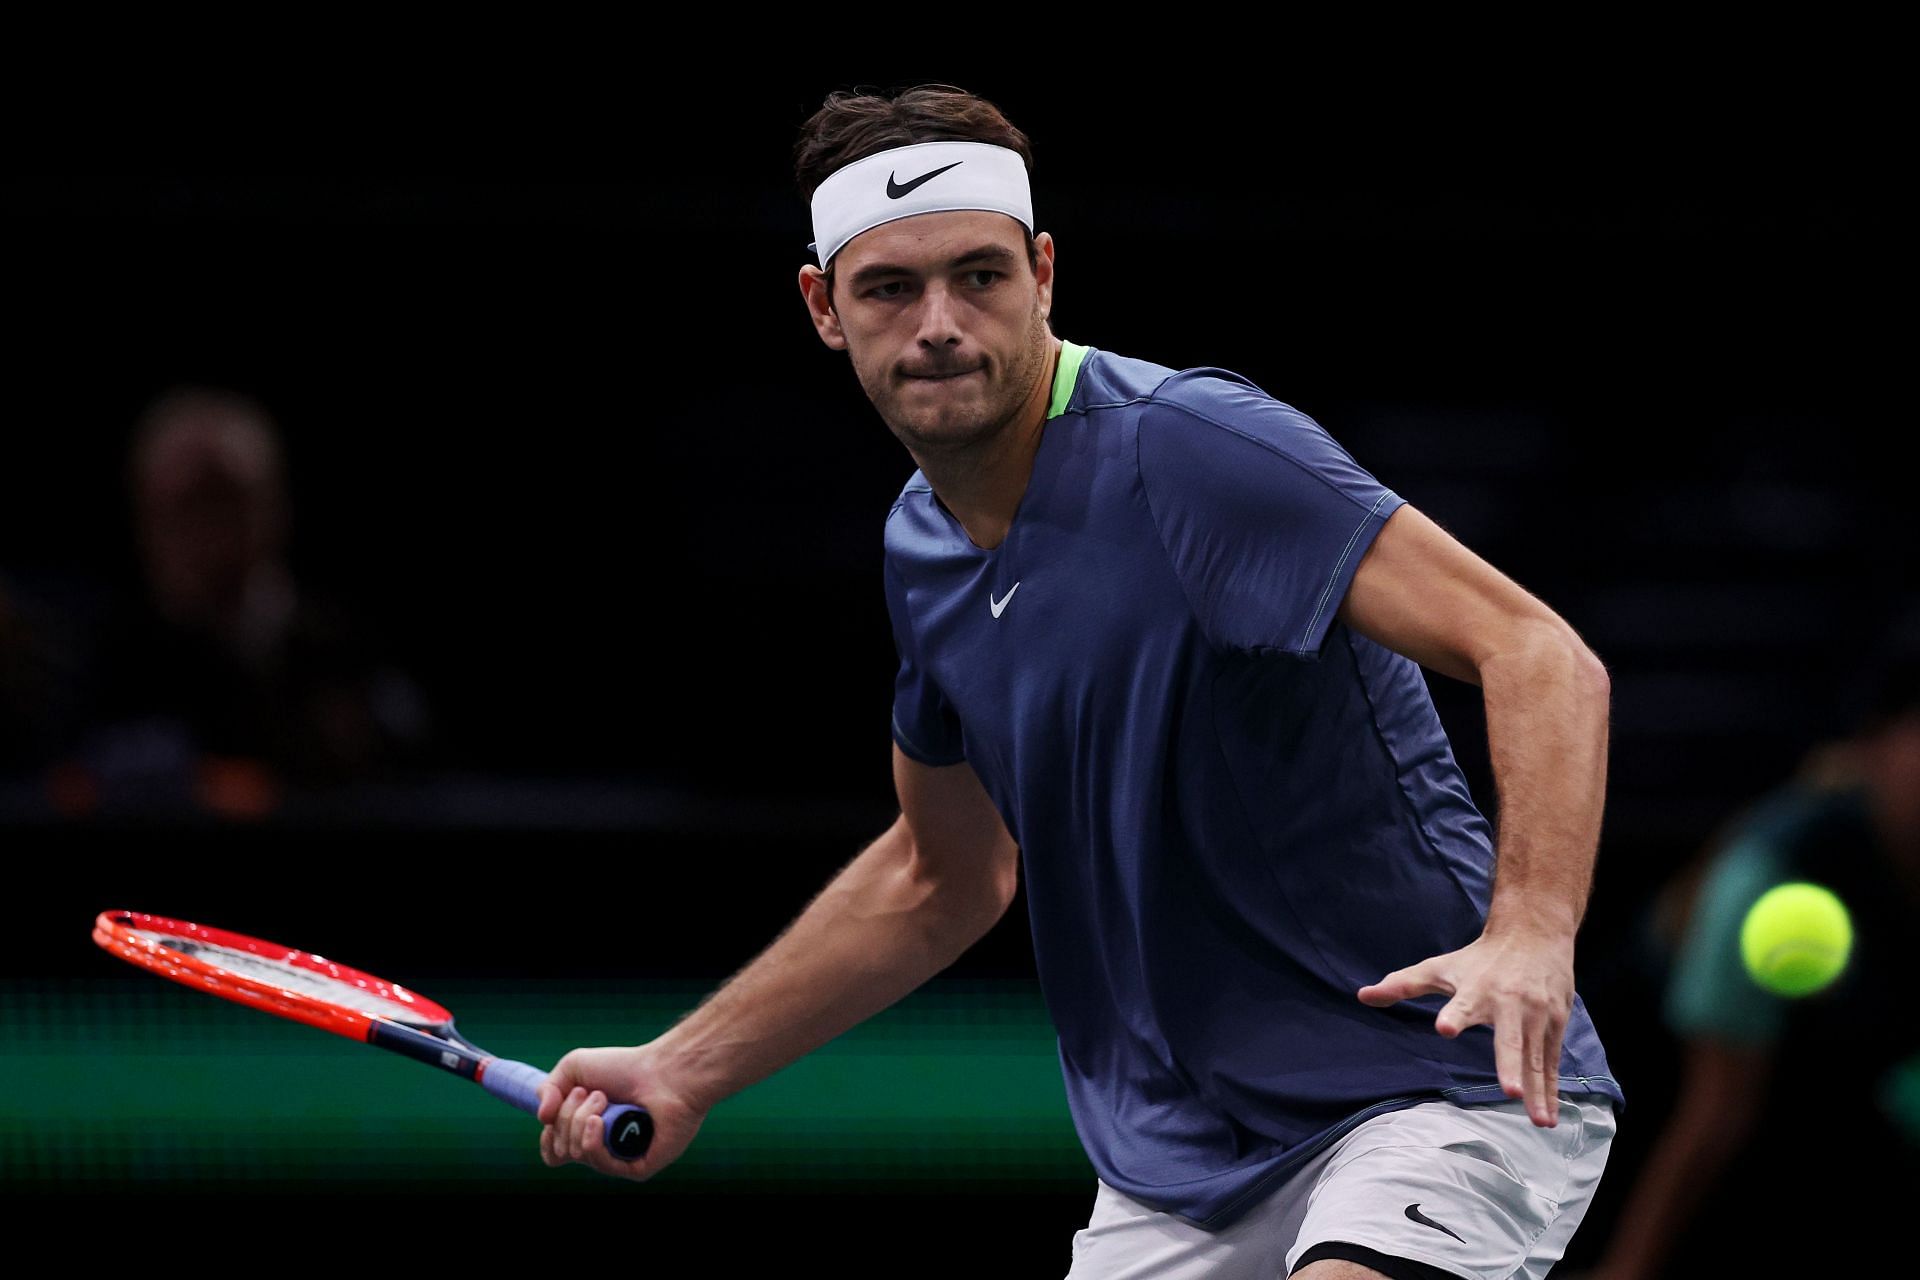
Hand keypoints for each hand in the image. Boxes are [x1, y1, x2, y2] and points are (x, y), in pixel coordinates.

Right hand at [536, 1042, 707, 1180]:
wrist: (664, 1071)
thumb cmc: (625, 1067)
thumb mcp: (574, 1067)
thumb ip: (548, 1088)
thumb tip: (542, 1118)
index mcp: (588, 1132)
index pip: (555, 1155)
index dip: (548, 1140)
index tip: (549, 1117)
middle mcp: (603, 1148)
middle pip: (561, 1149)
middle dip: (568, 1115)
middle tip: (595, 1092)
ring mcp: (620, 1159)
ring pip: (577, 1154)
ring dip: (581, 1120)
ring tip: (604, 1099)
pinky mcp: (638, 1167)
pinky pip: (602, 1164)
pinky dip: (593, 1140)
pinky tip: (599, 1121)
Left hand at [1356, 927, 1575, 1126]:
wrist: (1534, 933)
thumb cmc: (1479, 958)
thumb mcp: (1441, 967)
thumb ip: (1403, 984)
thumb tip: (1362, 996)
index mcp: (1477, 989)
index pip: (1463, 1004)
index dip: (1454, 1015)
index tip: (1444, 1028)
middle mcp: (1510, 1003)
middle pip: (1510, 1038)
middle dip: (1510, 1064)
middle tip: (1510, 1091)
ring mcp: (1537, 1015)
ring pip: (1536, 1058)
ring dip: (1538, 1091)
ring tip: (1539, 1122)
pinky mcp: (1555, 1025)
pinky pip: (1550, 1063)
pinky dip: (1550, 1091)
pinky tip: (1548, 1117)